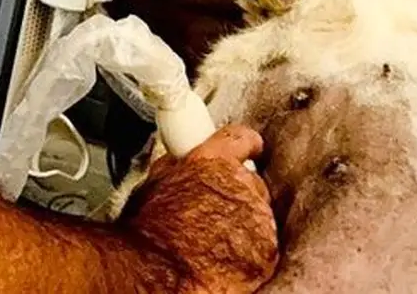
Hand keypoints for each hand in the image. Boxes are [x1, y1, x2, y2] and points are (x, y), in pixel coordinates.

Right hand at [123, 126, 278, 293]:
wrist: (157, 276)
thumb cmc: (148, 236)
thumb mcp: (154, 186)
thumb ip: (178, 168)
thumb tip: (182, 162)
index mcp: (211, 161)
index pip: (241, 139)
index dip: (246, 145)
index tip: (250, 149)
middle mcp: (240, 183)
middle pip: (253, 182)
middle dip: (239, 197)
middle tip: (215, 216)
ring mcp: (258, 218)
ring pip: (261, 216)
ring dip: (246, 227)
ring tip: (215, 243)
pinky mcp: (267, 251)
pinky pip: (265, 249)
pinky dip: (251, 256)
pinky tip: (225, 262)